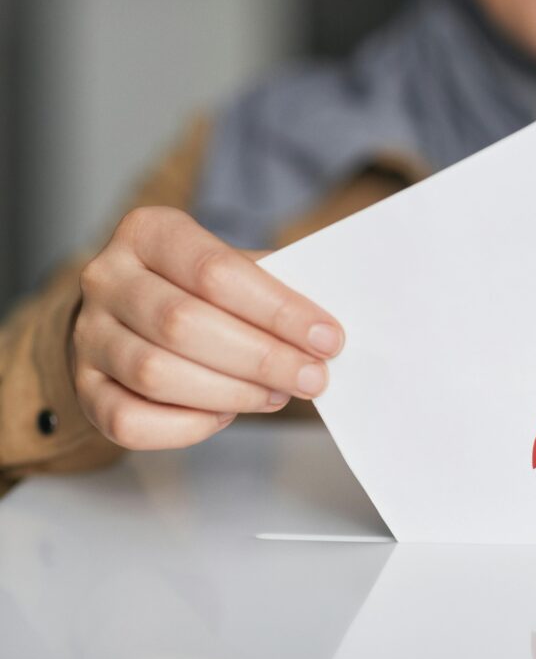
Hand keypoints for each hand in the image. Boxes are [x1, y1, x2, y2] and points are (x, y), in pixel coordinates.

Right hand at [72, 206, 344, 449]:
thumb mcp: (236, 268)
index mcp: (148, 232)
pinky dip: (187, 426)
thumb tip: (323, 330)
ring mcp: (89, 336)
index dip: (278, 310)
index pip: (215, 271)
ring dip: (231, 393)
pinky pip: (130, 421)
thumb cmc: (201, 290)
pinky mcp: (85, 389)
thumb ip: (274, 288)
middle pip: (183, 324)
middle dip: (262, 358)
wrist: (135, 313)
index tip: (327, 337)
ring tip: (276, 394)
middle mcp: (107, 279)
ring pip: (156, 374)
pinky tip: (225, 414)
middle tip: (311, 377)